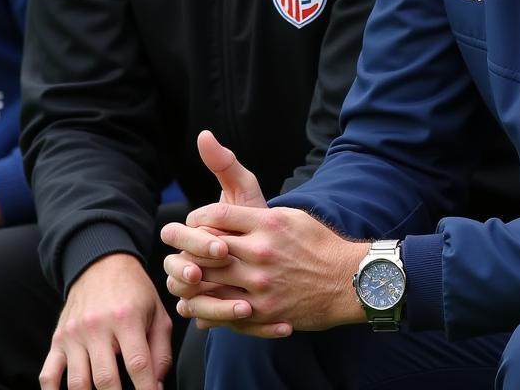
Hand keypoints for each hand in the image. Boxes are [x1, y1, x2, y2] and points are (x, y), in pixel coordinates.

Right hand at [39, 253, 171, 389]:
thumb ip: (161, 351)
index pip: (138, 364)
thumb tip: (157, 386)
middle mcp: (97, 326)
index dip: (147, 389)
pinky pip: (48, 376)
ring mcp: (74, 334)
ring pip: (78, 384)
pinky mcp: (57, 340)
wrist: (102, 265)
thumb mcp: (158, 313)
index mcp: (127, 317)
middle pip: (105, 379)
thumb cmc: (135, 292)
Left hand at [160, 133, 367, 336]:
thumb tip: (234, 208)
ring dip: (189, 278)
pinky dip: (204, 307)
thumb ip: (259, 212)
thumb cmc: (319, 243)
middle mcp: (260, 253)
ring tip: (181, 273)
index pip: (216, 216)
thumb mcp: (292, 215)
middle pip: (206, 249)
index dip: (197, 217)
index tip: (194, 220)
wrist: (348, 280)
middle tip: (171, 243)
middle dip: (184, 245)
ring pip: (208, 282)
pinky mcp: (263, 311)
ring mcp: (260, 285)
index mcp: (267, 224)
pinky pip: (222, 310)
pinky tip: (197, 302)